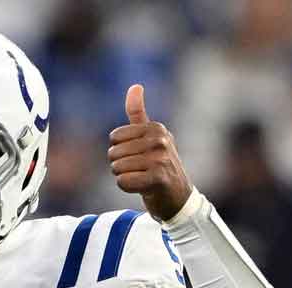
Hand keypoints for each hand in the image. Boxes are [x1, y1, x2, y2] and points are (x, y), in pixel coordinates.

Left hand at [108, 84, 192, 220]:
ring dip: (124, 177)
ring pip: (117, 168)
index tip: (137, 156)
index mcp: (156, 128)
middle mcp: (160, 141)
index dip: (120, 150)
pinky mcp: (157, 179)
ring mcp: (160, 159)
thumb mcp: (151, 137)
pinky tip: (141, 188)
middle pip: (113, 153)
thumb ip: (138, 113)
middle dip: (120, 165)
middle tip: (139, 170)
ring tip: (141, 178)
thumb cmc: (160, 166)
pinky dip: (127, 187)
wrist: (177, 198)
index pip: (114, 137)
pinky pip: (122, 182)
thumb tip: (135, 86)